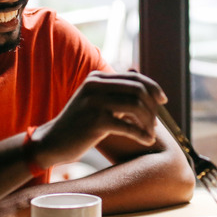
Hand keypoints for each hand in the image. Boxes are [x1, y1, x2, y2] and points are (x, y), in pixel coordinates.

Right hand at [34, 71, 166, 167]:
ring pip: (136, 106)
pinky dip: (141, 134)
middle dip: (152, 106)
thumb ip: (116, 89)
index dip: (153, 87)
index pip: (134, 77)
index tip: (163, 100)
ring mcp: (94, 102)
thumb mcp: (96, 101)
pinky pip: (128, 126)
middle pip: (138, 89)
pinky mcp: (95, 121)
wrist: (53, 142)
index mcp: (96, 78)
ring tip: (150, 134)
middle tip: (156, 123)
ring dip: (148, 122)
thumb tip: (140, 75)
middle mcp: (95, 86)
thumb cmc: (79, 123)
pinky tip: (146, 141)